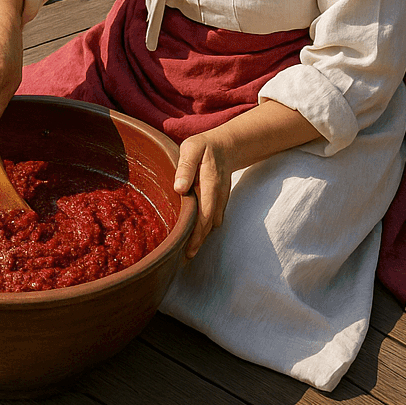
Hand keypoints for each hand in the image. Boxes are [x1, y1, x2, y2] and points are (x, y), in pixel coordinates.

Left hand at [173, 132, 232, 258]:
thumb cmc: (204, 146)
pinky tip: (195, 237)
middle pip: (209, 224)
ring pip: (212, 224)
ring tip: (188, 252)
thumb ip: (185, 167)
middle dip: (198, 242)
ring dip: (202, 238)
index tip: (187, 249)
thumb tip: (179, 188)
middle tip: (186, 259)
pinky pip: (214, 219)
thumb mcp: (191, 148)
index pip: (204, 213)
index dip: (197, 233)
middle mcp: (218, 195)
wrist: (226, 145)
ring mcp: (221, 199)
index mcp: (210, 183)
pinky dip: (205, 230)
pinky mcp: (220, 201)